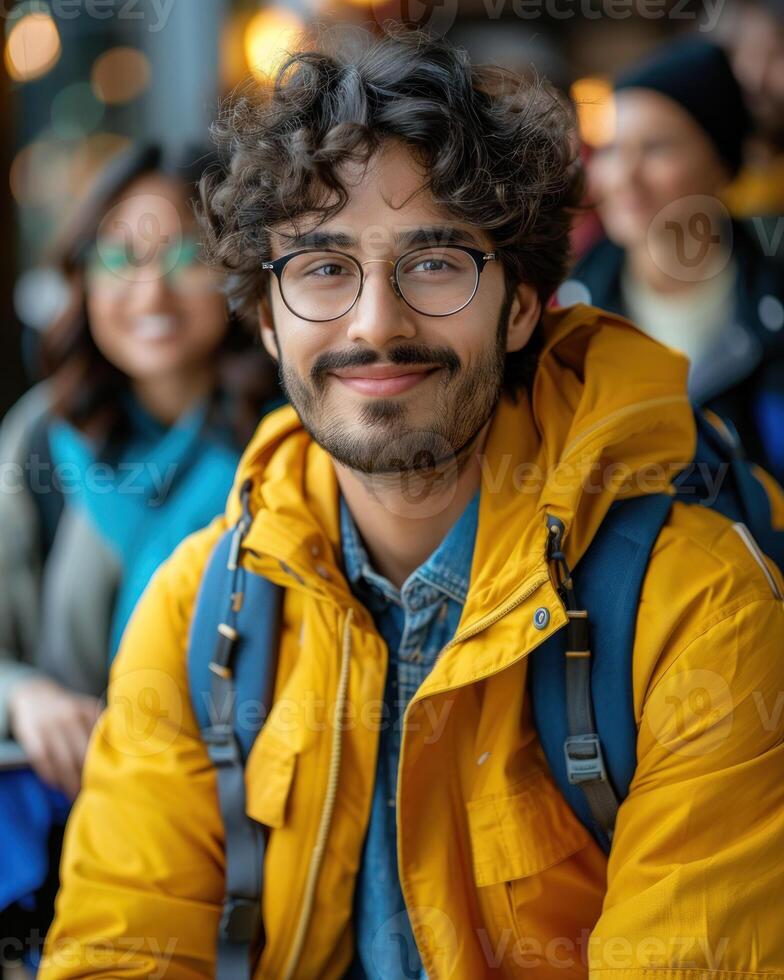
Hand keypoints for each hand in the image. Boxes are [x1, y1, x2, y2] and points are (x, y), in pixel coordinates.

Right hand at [8, 678, 102, 799]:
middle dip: (88, 776)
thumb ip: (102, 725)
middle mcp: (69, 716)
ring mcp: (49, 725)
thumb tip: (123, 751)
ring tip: (75, 796)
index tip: (110, 778)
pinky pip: (42, 760)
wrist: (32, 694)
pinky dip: (50, 776)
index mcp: (87, 709)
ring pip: (62, 760)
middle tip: (94, 793)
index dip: (103, 762)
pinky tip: (57, 786)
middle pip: (81, 753)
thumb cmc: (67, 710)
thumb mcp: (86, 709)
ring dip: (69, 782)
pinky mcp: (30, 735)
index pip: (99, 740)